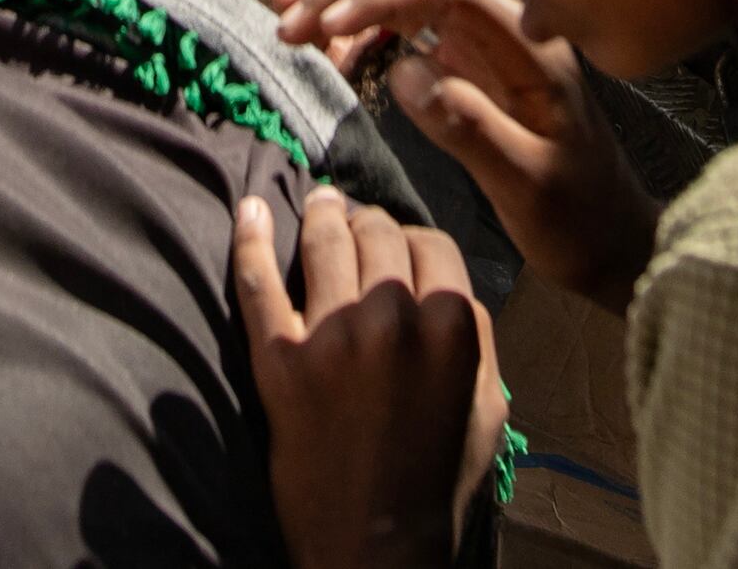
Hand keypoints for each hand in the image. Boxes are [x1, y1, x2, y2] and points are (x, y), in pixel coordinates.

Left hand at [234, 188, 504, 568]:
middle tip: (356, 220)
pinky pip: (257, 284)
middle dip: (369, 221)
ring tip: (318, 202)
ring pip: (323, 242)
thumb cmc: (438, 482)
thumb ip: (477, 339)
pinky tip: (249, 208)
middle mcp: (393, 319)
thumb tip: (452, 289)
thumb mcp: (488, 408)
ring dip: (321, 213)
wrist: (377, 546)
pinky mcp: (280, 362)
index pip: (430, 241)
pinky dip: (250, 238)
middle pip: (378, 233)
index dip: (413, 236)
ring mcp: (333, 337)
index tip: (398, 241)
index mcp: (452, 325)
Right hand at [274, 0, 657, 303]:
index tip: (326, 23)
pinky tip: (329, 47)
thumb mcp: (526, 184)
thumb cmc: (576, 219)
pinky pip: (411, 27)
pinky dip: (365, 30)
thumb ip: (469, 126)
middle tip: (284, 15)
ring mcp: (488, 44)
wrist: (611, 245)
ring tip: (287, 18)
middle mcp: (508, 29)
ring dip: (348, 2)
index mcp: (529, 45)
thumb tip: (403, 71)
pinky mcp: (472, 65)